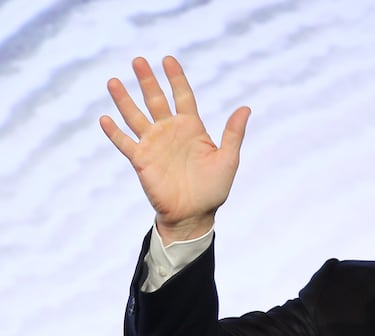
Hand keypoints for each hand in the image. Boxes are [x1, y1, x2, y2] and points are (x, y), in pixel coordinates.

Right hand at [99, 56, 250, 243]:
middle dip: (147, 81)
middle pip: (155, 100)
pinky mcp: (141, 160)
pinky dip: (114, 132)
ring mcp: (154, 145)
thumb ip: (233, 133)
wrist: (195, 214)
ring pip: (135, 116)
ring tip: (113, 81)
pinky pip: (125, 143)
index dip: (176, 78)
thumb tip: (246, 108)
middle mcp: (170, 132)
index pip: (183, 96)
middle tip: (138, 60)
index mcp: (192, 128)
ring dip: (124, 100)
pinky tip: (105, 119)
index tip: (168, 59)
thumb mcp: (228, 159)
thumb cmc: (213, 189)